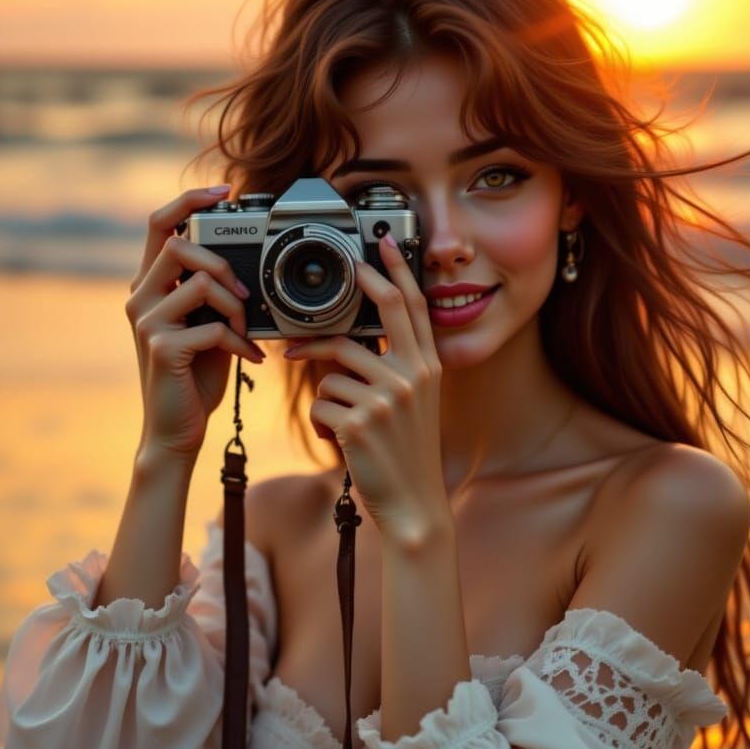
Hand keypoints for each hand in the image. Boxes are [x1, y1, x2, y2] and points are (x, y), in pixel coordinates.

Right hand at [126, 186, 265, 459]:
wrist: (177, 429)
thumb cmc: (194, 375)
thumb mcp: (206, 323)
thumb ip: (212, 293)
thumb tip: (244, 266)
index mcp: (150, 286)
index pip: (159, 224)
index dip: (190, 200)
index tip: (225, 191)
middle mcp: (140, 298)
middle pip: (179, 245)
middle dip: (223, 263)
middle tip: (244, 294)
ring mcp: (147, 322)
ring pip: (200, 282)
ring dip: (236, 306)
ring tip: (246, 330)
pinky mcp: (163, 348)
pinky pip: (213, 327)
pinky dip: (240, 342)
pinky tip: (249, 358)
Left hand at [284, 233, 446, 540]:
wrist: (414, 504)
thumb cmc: (407, 453)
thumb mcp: (413, 404)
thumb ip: (392, 368)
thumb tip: (346, 343)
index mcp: (429, 367)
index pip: (413, 306)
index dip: (396, 271)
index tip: (383, 244)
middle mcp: (412, 376)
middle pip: (379, 312)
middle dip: (359, 286)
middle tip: (343, 271)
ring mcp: (387, 397)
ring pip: (334, 367)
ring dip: (328, 393)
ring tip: (342, 419)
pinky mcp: (360, 420)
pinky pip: (320, 401)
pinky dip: (320, 421)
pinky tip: (340, 439)